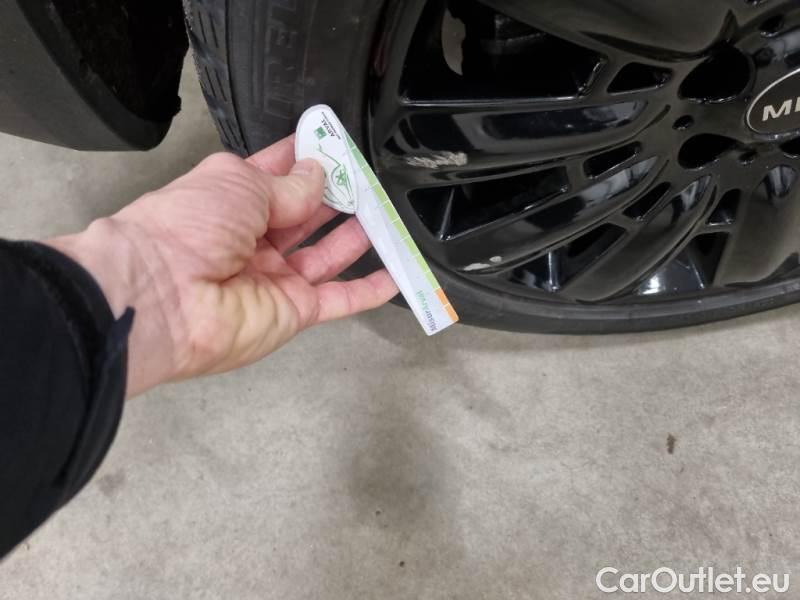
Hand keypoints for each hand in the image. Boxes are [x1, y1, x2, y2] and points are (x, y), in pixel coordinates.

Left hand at [47, 136, 397, 395]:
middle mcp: (253, 239)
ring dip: (356, 235)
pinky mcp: (293, 312)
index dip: (306, 159)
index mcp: (231, 200)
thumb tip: (318, 174)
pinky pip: (338, 299)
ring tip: (385, 213)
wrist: (163, 295)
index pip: (277, 175)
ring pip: (326, 255)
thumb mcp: (239, 183)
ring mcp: (275, 278)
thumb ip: (288, 184)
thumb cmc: (190, 224)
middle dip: (336, 196)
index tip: (336, 143)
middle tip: (369, 180)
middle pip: (305, 216)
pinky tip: (395, 275)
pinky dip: (366, 290)